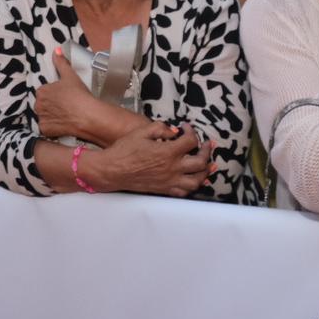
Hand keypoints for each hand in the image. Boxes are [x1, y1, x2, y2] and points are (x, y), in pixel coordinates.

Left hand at [35, 50, 100, 141]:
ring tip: (66, 116)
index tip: (64, 97)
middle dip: (52, 105)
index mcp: (42, 91)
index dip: (55, 95)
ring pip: (44, 116)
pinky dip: (53, 128)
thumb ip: (61, 62)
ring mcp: (41, 118)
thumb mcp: (70, 75)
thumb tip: (56, 50)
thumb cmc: (79, 95)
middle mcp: (38, 104)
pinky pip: (47, 128)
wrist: (88, 116)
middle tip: (66, 107)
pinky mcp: (45, 130)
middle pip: (43, 104)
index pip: (45, 92)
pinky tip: (63, 125)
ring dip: (52, 116)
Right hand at [90, 121, 210, 197]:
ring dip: (204, 172)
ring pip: (197, 181)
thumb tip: (174, 131)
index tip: (186, 127)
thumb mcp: (141, 132)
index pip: (190, 141)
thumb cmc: (124, 151)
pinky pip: (184, 192)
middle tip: (206, 145)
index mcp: (168, 152)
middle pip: (200, 162)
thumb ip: (160, 128)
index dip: (191, 131)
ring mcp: (169, 181)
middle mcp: (172, 168)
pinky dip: (191, 186)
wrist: (112, 170)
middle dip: (206, 151)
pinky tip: (191, 179)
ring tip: (206, 164)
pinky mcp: (164, 190)